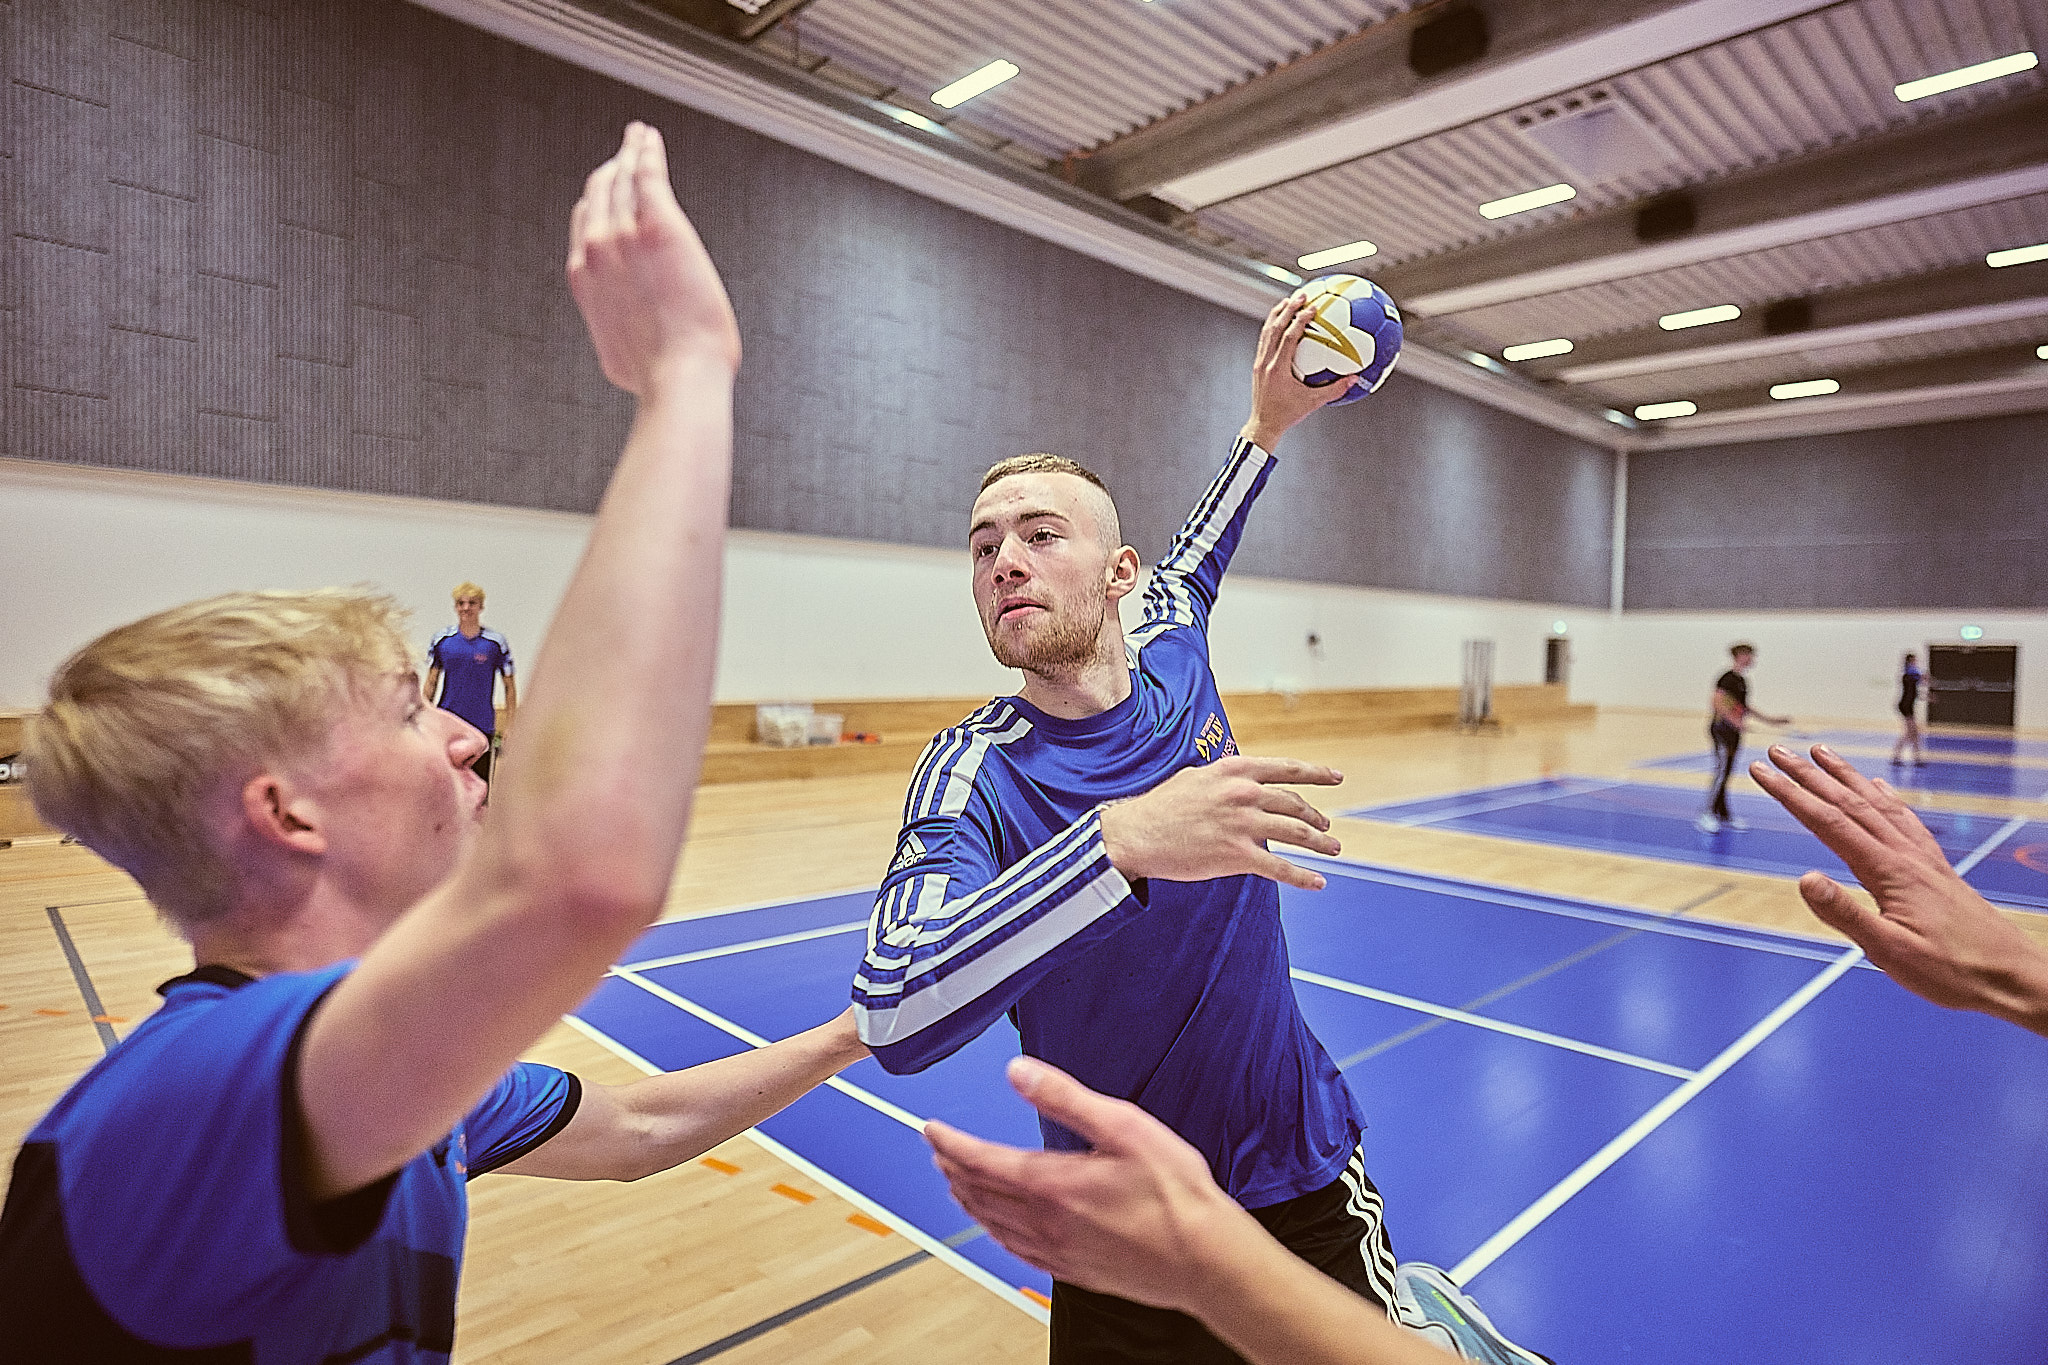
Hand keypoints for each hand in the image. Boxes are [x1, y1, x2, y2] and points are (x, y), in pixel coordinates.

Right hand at [567, 123, 740, 394]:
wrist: (680, 375)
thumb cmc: (659, 375)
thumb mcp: (617, 355)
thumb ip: (614, 330)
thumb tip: (622, 341)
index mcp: (585, 279)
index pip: (584, 224)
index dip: (597, 203)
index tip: (610, 192)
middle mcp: (597, 249)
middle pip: (598, 193)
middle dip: (611, 169)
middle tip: (624, 154)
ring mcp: (625, 234)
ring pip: (622, 178)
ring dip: (629, 152)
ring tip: (638, 137)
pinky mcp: (660, 225)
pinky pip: (648, 174)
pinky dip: (646, 150)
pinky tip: (649, 137)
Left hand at [925, 1057, 1257, 1314]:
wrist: (1204, 1261)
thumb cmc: (1175, 1197)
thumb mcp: (1123, 1126)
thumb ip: (1064, 1097)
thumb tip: (1019, 1071)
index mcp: (1052, 1184)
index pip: (980, 1160)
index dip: (949, 1142)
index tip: (931, 1129)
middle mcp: (1044, 1221)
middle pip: (979, 1192)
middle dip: (952, 1168)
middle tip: (938, 1151)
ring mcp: (1055, 1250)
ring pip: (992, 1223)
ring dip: (967, 1199)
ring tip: (956, 1184)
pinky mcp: (1071, 1269)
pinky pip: (1015, 1249)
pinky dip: (994, 1231)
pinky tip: (997, 1227)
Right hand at [1099, 756, 1341, 889]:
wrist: (1136, 835)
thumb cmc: (1161, 807)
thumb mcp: (1196, 777)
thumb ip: (1225, 777)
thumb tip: (1243, 780)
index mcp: (1235, 771)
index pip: (1287, 769)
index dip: (1317, 773)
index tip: (1336, 777)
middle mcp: (1244, 794)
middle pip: (1296, 805)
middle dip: (1317, 818)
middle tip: (1327, 828)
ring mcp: (1243, 824)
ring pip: (1297, 834)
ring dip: (1320, 844)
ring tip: (1333, 850)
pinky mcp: (1237, 856)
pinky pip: (1280, 867)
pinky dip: (1303, 877)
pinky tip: (1318, 881)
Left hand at [1240, 295, 1359, 451]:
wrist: (1263, 425)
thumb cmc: (1288, 415)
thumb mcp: (1313, 403)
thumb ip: (1334, 390)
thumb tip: (1355, 378)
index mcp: (1278, 369)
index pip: (1289, 338)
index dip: (1300, 321)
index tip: (1313, 307)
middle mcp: (1266, 362)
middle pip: (1274, 328)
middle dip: (1287, 309)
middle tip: (1301, 294)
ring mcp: (1259, 362)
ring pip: (1266, 332)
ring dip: (1277, 314)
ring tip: (1288, 300)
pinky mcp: (1257, 365)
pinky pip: (1264, 340)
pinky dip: (1272, 326)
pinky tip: (1281, 320)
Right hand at [1751, 744, 2047, 1034]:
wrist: (2012, 976)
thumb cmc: (1953, 971)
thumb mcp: (1889, 952)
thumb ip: (1844, 914)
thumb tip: (1803, 878)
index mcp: (1889, 872)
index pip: (1828, 823)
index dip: (1791, 794)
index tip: (1761, 771)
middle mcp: (1905, 856)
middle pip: (1849, 804)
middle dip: (1809, 775)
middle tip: (1778, 751)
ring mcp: (1923, 859)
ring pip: (1877, 805)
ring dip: (1844, 776)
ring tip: (1822, 753)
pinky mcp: (1936, 868)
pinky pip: (1905, 820)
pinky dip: (1885, 797)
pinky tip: (1879, 788)